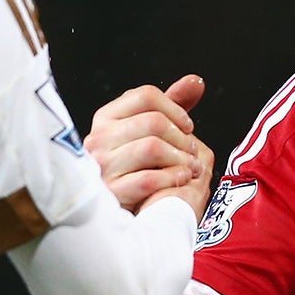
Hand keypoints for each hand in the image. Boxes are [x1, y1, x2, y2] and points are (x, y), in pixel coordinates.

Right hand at [85, 75, 214, 217]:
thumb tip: (196, 81)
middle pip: (153, 121)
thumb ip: (171, 107)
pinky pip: (148, 179)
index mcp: (106, 118)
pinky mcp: (109, 193)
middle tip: (194, 152)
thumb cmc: (135, 167)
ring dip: (181, 158)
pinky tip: (182, 180)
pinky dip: (172, 178)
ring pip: (152, 147)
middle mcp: (98, 138)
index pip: (146, 95)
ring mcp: (101, 166)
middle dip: (182, 137)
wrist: (113, 212)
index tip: (188, 126)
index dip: (175, 109)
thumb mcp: (148, 133)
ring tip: (192, 167)